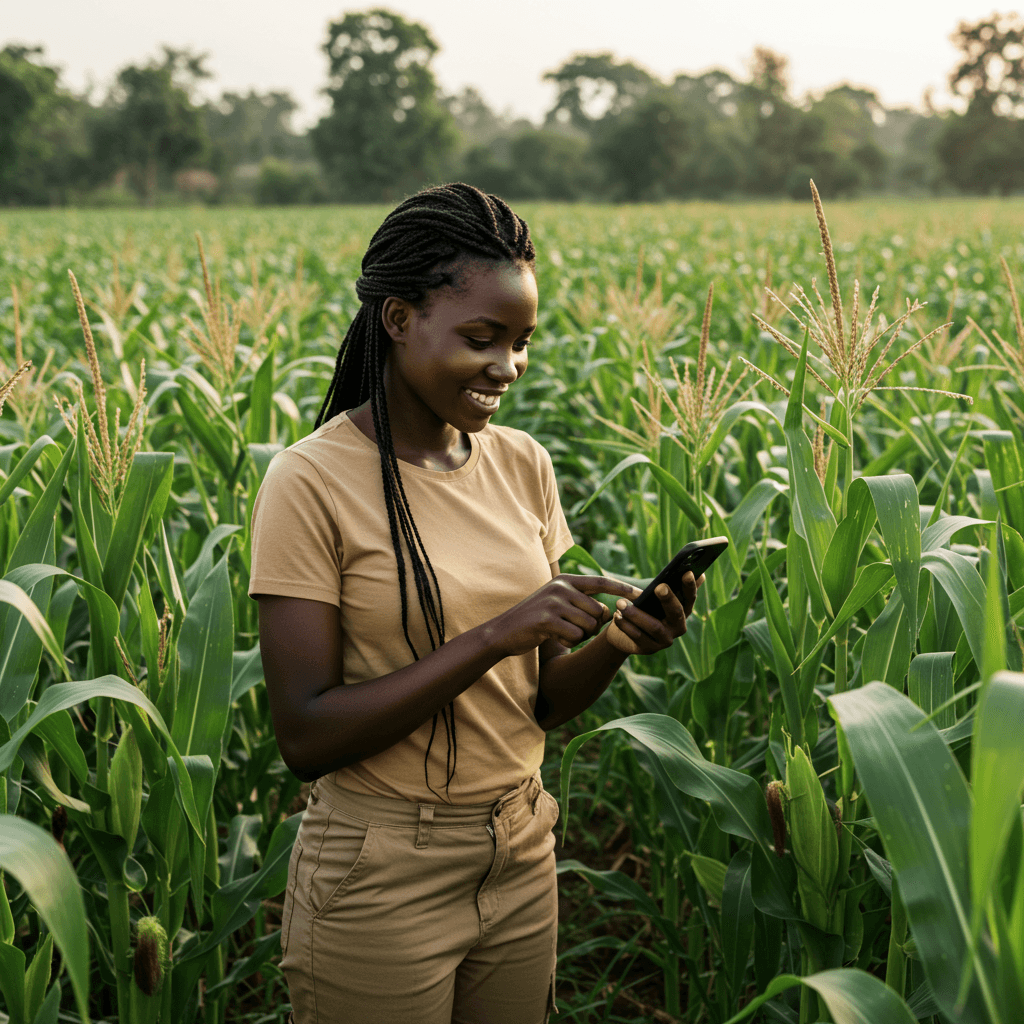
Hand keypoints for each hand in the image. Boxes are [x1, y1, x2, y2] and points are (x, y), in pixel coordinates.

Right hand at [492, 574, 641, 657]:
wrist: (504, 632)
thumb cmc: (536, 620)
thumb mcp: (558, 603)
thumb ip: (581, 602)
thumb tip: (609, 612)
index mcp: (565, 580)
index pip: (601, 581)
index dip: (622, 588)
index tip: (641, 594)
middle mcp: (561, 587)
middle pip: (598, 611)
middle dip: (593, 626)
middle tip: (575, 629)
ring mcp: (553, 603)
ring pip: (589, 625)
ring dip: (581, 635)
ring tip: (562, 632)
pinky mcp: (547, 620)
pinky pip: (575, 636)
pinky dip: (569, 642)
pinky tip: (554, 638)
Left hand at [605, 571, 703, 655]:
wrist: (623, 633)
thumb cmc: (642, 608)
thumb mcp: (652, 595)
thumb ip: (669, 584)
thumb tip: (691, 569)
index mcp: (683, 611)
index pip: (690, 598)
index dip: (690, 586)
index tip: (687, 572)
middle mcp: (678, 627)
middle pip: (676, 612)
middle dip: (668, 599)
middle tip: (659, 587)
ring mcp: (665, 640)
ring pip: (654, 626)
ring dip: (636, 614)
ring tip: (620, 603)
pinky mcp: (650, 649)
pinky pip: (638, 636)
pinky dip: (626, 625)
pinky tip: (616, 616)